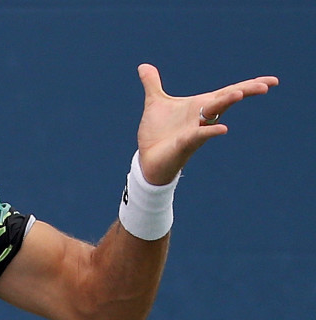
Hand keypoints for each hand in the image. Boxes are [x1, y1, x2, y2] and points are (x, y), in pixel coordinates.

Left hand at [135, 63, 278, 184]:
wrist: (148, 159)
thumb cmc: (158, 133)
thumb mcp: (154, 103)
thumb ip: (153, 84)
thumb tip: (144, 66)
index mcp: (199, 106)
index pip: (227, 92)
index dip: (248, 86)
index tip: (270, 81)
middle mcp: (201, 118)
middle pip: (226, 101)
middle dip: (244, 91)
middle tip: (265, 85)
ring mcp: (195, 131)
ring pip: (214, 116)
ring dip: (225, 104)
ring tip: (239, 93)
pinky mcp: (184, 144)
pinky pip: (199, 136)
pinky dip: (209, 132)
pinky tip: (222, 129)